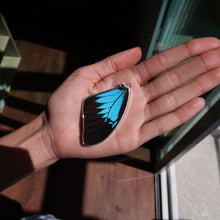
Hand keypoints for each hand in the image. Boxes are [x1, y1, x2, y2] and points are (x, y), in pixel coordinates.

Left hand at [44, 37, 219, 158]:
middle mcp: (136, 97)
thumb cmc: (67, 103)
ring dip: (196, 87)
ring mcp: (137, 117)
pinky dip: (179, 115)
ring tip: (219, 73)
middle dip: (198, 67)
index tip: (206, 44)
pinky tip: (197, 102)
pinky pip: (161, 124)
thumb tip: (137, 49)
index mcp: (125, 80)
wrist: (56, 130)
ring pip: (172, 100)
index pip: (161, 64)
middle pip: (173, 79)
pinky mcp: (134, 136)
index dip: (184, 54)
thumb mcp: (86, 75)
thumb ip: (111, 63)